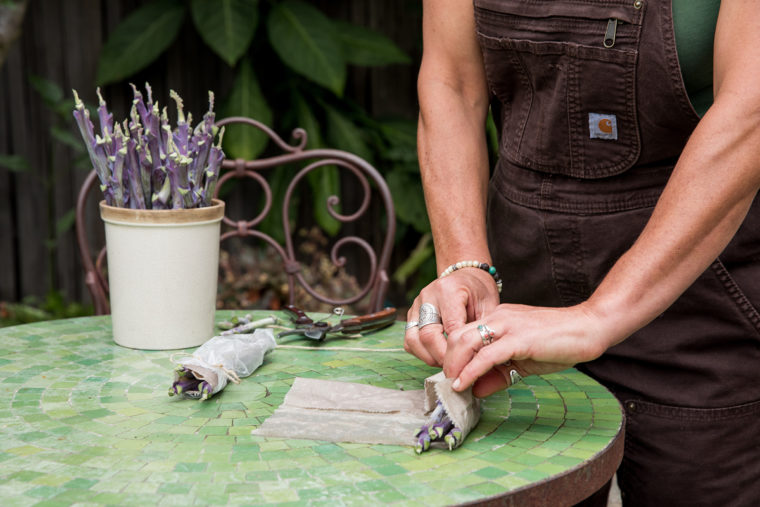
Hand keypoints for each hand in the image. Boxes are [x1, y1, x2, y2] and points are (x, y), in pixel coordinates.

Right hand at [404, 269, 499, 366]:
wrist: (466, 276)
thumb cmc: (479, 292)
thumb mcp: (489, 307)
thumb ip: (483, 330)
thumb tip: (478, 361)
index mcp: (449, 290)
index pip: (450, 328)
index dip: (459, 351)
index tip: (469, 366)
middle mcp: (428, 296)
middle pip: (428, 335)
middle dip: (442, 357)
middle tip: (456, 369)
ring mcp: (416, 305)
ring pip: (413, 340)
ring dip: (429, 357)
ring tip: (446, 364)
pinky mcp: (411, 314)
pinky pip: (409, 340)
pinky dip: (421, 353)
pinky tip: (437, 355)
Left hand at [443, 303, 608, 396]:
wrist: (589, 328)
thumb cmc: (559, 342)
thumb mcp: (523, 361)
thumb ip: (498, 374)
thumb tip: (476, 390)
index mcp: (498, 318)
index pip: (463, 332)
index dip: (452, 355)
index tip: (450, 375)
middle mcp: (498, 317)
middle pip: (456, 335)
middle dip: (447, 360)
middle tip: (448, 381)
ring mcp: (507, 326)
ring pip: (465, 341)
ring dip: (454, 365)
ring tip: (453, 384)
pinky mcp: (519, 339)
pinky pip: (486, 356)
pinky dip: (470, 371)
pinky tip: (464, 385)